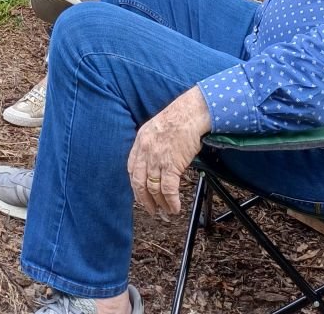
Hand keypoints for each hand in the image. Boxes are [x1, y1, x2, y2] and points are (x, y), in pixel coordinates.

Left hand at [128, 89, 210, 216]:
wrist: (191, 113)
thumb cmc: (180, 118)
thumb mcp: (156, 127)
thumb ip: (151, 144)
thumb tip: (155, 160)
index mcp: (140, 141)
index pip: (132, 169)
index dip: (136, 184)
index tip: (140, 193)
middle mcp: (145, 152)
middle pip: (139, 183)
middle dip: (144, 199)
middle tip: (151, 210)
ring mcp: (157, 159)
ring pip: (154, 188)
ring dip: (160, 203)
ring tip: (166, 211)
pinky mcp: (171, 165)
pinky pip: (168, 189)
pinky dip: (171, 201)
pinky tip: (175, 207)